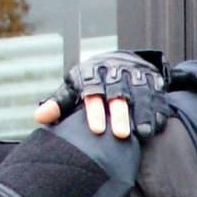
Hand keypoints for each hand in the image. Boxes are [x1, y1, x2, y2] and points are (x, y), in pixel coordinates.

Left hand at [33, 49, 168, 141]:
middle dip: (120, 114)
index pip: (92, 91)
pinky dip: (156, 113)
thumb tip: (39, 117)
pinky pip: (156, 98)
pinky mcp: (153, 83)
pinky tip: (155, 128)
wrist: (122, 61)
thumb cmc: (91, 83)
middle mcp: (115, 74)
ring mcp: (135, 78)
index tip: (95, 130)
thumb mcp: (73, 89)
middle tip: (120, 135)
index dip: (94, 110)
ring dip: (141, 114)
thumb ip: (58, 103)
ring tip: (141, 134)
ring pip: (139, 96)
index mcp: (92, 75)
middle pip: (117, 94)